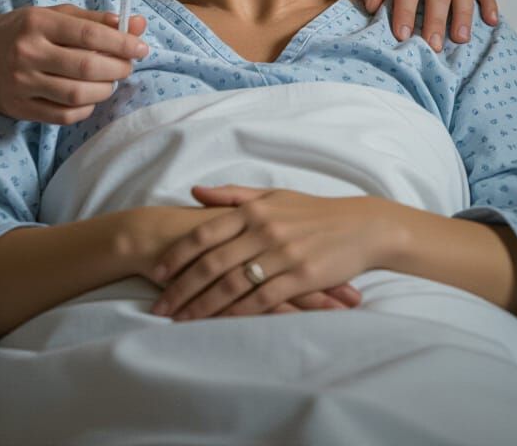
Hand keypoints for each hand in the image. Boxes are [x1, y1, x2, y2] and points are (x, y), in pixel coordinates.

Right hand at [0, 4, 148, 122]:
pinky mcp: (19, 108)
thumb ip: (94, 20)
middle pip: (85, 67)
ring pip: (76, 94)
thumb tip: (135, 25)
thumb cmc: (21, 30)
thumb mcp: (53, 14)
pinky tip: (90, 97)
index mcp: (38, 23)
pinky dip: (85, 108)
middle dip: (117, 68)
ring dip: (104, 90)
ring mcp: (21, 83)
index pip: (89, 35)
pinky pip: (62, 115)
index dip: (121, 43)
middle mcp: (27, 53)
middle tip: (127, 65)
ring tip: (110, 81)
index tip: (140, 47)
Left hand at [148, 186, 391, 320]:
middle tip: (159, 306)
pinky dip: (236, 313)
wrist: (360, 226)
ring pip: (232, 284)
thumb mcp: (272, 195)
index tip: (157, 273)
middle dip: (182, 288)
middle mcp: (263, 230)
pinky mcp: (300, 277)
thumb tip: (195, 192)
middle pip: (212, 263)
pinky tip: (220, 324)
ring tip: (181, 321)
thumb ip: (232, 195)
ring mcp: (282, 254)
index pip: (205, 233)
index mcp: (253, 209)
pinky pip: (261, 299)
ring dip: (202, 305)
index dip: (178, 255)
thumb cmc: (312, 211)